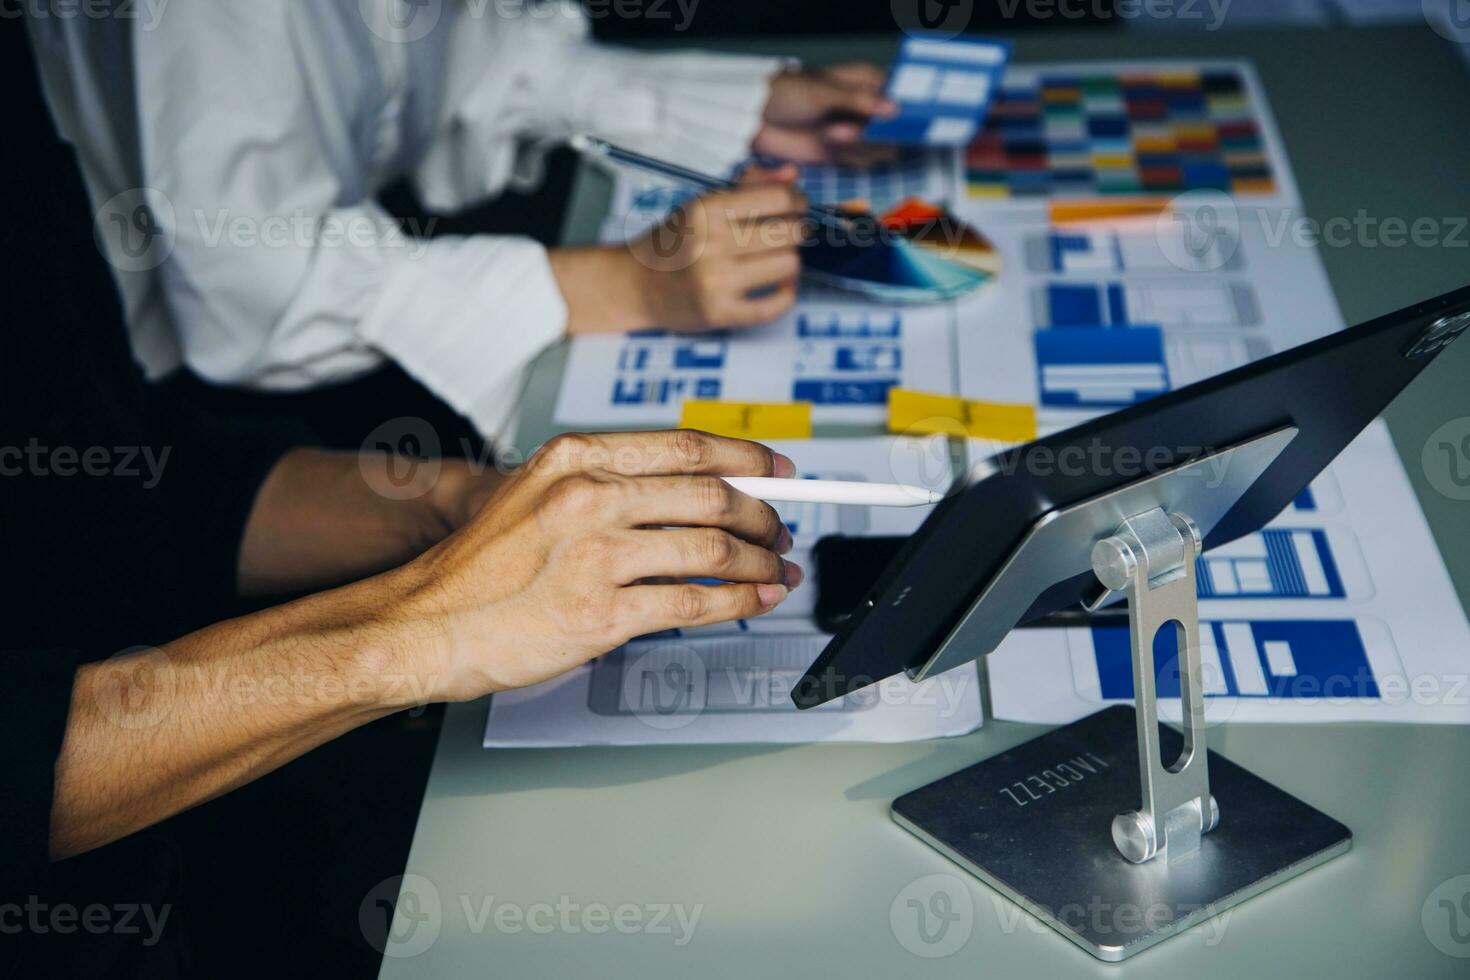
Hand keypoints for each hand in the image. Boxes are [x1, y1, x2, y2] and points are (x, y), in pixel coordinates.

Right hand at [390, 430, 801, 700]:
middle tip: (781, 531)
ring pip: (714, 549)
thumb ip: (608, 485)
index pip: (686, 446)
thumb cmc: (481, 568)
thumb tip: (695, 493)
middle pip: (711, 495)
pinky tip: (754, 601)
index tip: (777, 471)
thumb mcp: (538, 494)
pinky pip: (694, 603)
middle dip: (764, 516)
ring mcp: (596, 555)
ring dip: (761, 563)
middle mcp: (588, 497)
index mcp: (576, 458)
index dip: (747, 457)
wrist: (426, 623)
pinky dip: (738, 602)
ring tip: (776, 572)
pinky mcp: (601, 613)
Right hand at [626, 167, 806, 330]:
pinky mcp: (719, 313)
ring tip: (777, 259)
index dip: (798, 200)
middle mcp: (710, 244)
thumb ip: (748, 186)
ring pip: (788, 266)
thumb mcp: (702, 205)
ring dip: (790, 262)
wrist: (634, 286)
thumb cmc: (673, 243)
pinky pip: (774, 306)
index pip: (778, 198)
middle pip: (788, 233)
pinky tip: (779, 285)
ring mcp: (715, 281)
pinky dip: (786, 294)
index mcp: (706, 210)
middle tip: (788, 234)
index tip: (796, 206)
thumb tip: (793, 174)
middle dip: (797, 231)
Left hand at [754, 64, 898, 165]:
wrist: (756, 119)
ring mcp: (858, 132)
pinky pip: (863, 161)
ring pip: (882, 147)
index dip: (908, 111)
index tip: (898, 122)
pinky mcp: (844, 154)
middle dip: (877, 132)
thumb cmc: (787, 92)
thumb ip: (860, 101)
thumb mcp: (823, 92)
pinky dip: (850, 157)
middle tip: (848, 129)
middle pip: (897, 128)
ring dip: (861, 145)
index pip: (903, 96)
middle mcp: (869, 107)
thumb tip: (895, 109)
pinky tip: (828, 143)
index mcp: (869, 82)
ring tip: (831, 134)